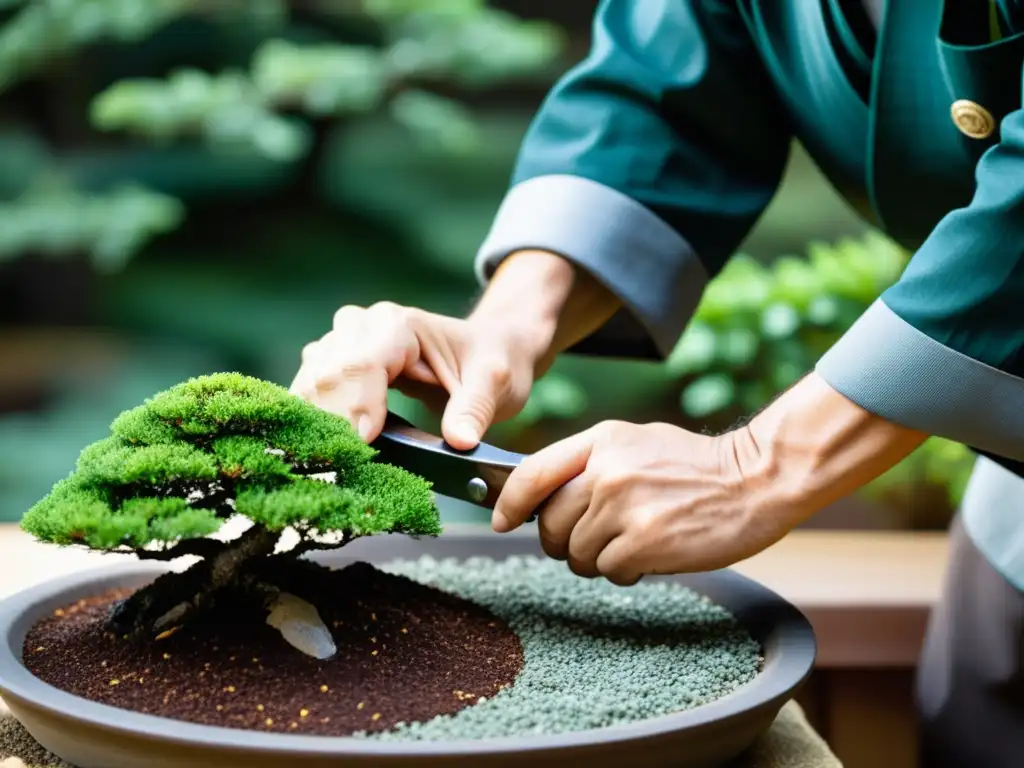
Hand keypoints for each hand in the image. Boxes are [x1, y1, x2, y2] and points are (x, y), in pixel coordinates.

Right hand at [290, 301, 546, 448]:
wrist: (488, 350)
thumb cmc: (492, 362)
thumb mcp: (494, 383)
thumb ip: (475, 409)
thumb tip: (460, 441)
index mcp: (398, 325)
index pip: (361, 366)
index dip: (356, 407)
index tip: (364, 445)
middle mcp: (362, 326)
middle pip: (327, 376)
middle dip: (332, 423)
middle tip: (343, 468)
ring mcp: (344, 343)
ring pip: (309, 385)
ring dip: (317, 426)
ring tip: (335, 464)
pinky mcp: (335, 363)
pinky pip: (310, 393)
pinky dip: (315, 423)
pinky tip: (328, 451)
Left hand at [491, 420, 795, 584]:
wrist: (756, 479)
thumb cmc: (697, 466)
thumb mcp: (637, 444)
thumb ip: (589, 464)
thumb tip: (542, 497)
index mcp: (601, 441)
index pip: (532, 473)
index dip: (509, 503)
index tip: (502, 521)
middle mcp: (605, 471)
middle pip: (550, 524)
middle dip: (565, 542)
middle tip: (598, 540)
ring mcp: (623, 507)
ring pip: (577, 554)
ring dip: (600, 560)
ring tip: (635, 542)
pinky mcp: (644, 542)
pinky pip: (609, 572)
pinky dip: (626, 571)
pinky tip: (653, 553)